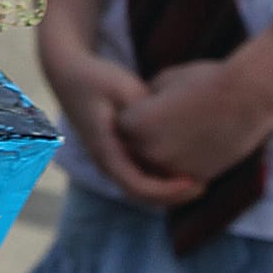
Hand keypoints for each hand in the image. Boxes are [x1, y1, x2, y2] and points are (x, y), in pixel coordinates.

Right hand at [40, 34, 204, 206]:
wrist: (69, 74)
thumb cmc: (97, 78)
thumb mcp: (123, 87)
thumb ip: (147, 110)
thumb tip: (171, 131)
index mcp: (105, 149)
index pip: (137, 186)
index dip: (168, 190)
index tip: (193, 180)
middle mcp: (105, 162)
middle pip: (141, 196)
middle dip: (173, 197)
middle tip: (204, 185)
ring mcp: (110, 160)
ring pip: (140, 191)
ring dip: (168, 192)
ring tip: (198, 180)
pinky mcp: (117, 154)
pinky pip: (140, 177)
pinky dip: (161, 180)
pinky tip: (184, 168)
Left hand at [117, 57, 272, 186]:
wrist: (249, 96)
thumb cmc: (206, 80)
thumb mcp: (164, 81)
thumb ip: (144, 101)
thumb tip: (139, 111)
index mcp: (135, 125)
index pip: (122, 124)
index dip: (137, 111)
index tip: (156, 99)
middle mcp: (149, 152)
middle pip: (137, 147)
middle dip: (148, 133)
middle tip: (173, 115)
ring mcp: (173, 168)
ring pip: (157, 166)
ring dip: (164, 152)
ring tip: (184, 129)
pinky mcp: (198, 177)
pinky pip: (180, 175)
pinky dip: (185, 163)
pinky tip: (198, 142)